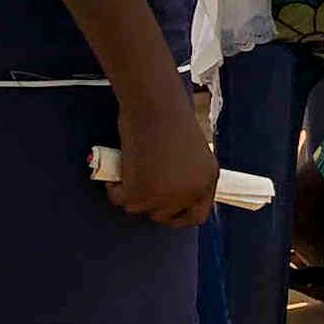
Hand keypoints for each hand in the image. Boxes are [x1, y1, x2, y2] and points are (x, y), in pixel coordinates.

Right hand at [107, 80, 217, 227]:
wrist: (155, 106)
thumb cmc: (170, 120)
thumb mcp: (194, 154)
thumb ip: (190, 178)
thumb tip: (173, 198)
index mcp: (207, 181)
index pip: (197, 216)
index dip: (179, 217)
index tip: (165, 213)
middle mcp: (190, 194)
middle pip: (165, 215)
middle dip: (151, 203)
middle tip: (140, 183)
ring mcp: (165, 198)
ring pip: (141, 208)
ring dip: (133, 193)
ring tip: (132, 169)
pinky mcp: (139, 195)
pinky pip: (121, 200)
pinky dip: (115, 188)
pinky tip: (118, 171)